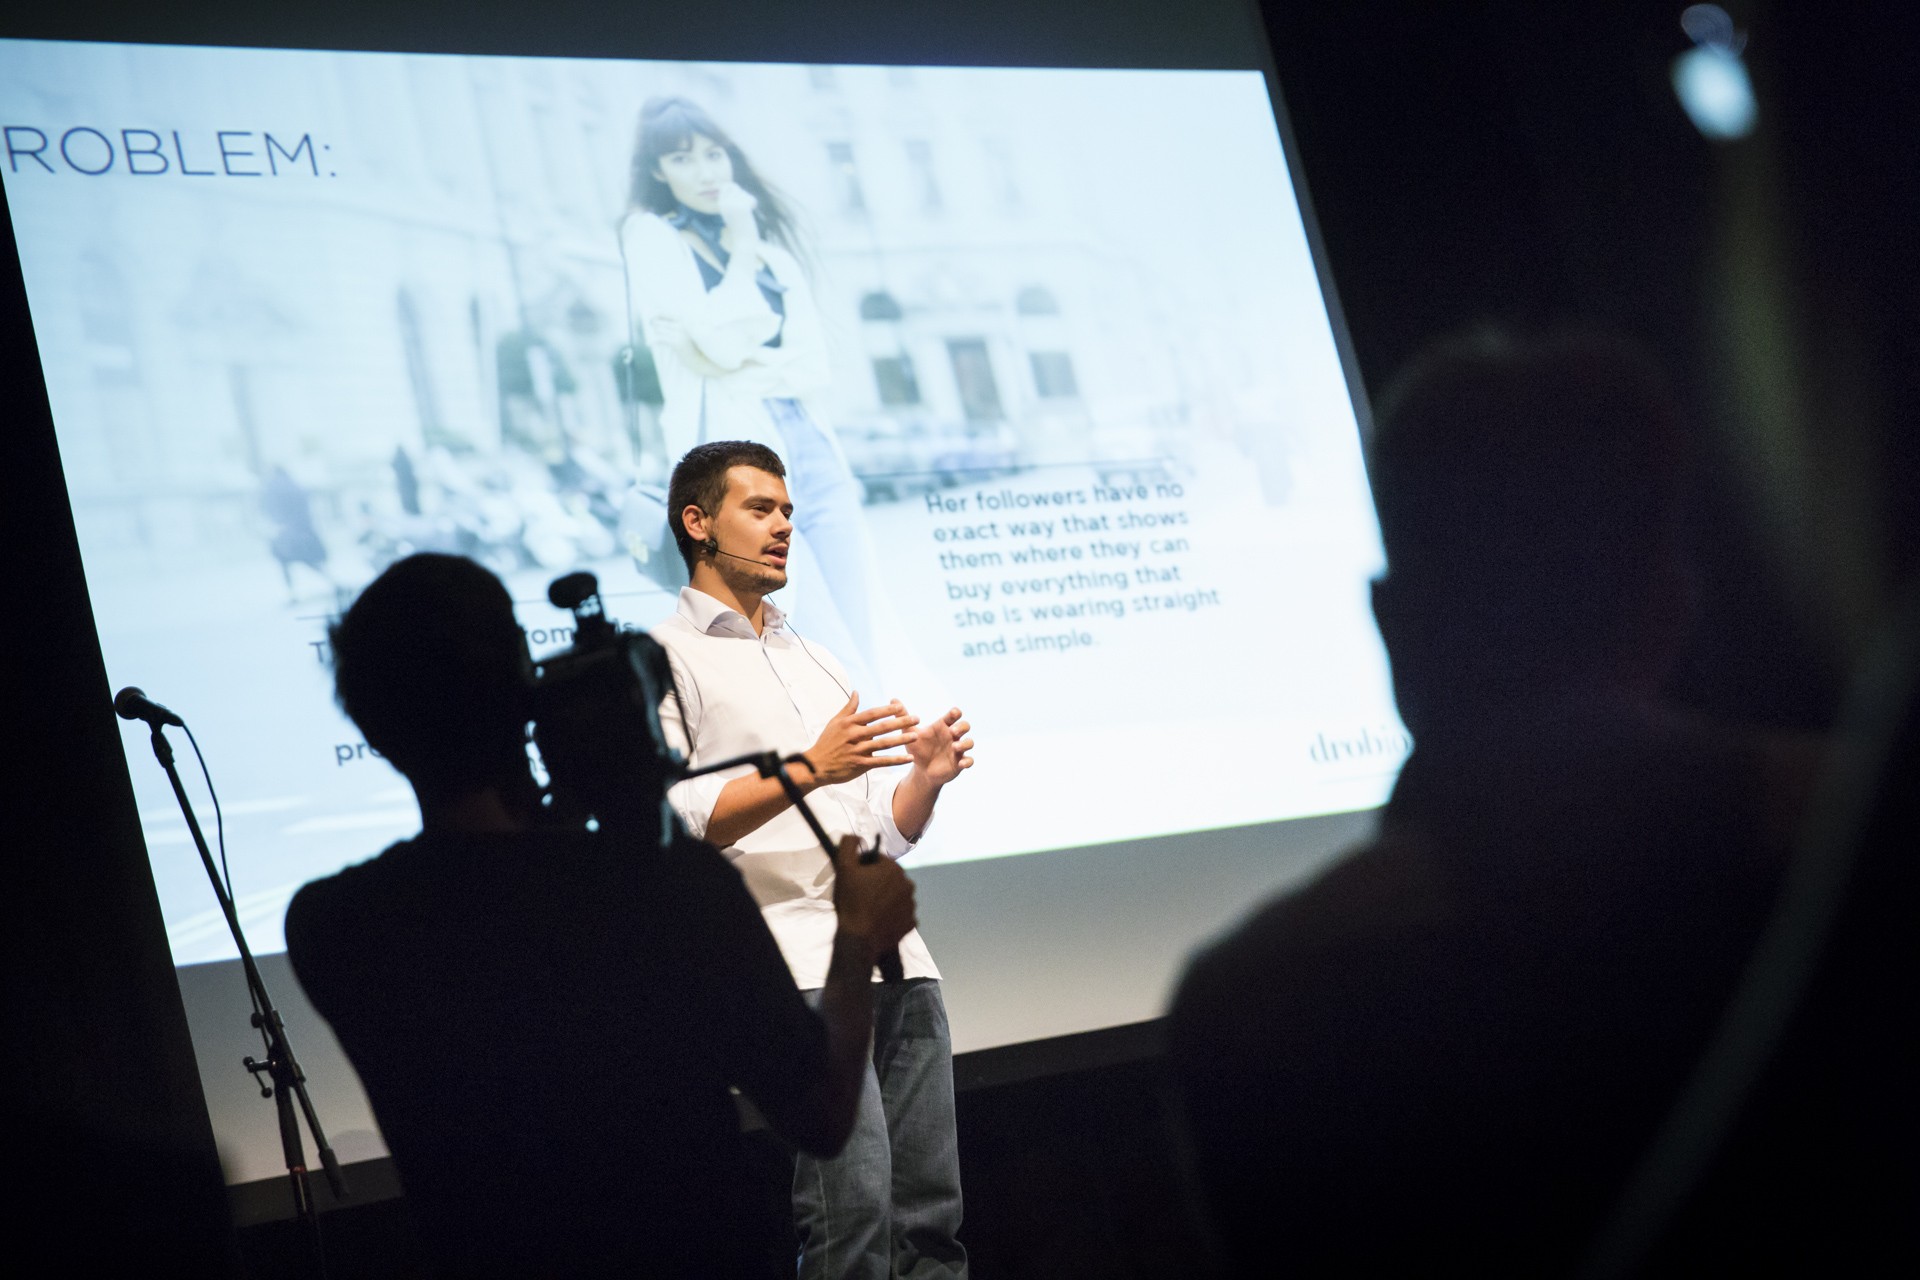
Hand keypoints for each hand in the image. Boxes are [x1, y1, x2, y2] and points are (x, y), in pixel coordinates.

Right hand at [716, 181, 759, 241]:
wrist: (743, 241)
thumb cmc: (738, 229)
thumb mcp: (730, 213)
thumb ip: (729, 201)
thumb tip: (731, 186)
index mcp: (720, 204)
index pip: (726, 186)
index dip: (735, 189)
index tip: (741, 197)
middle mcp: (725, 203)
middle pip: (735, 187)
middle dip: (742, 193)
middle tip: (747, 203)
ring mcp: (733, 205)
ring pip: (743, 193)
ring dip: (748, 199)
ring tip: (749, 209)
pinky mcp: (743, 207)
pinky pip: (750, 198)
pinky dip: (753, 203)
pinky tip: (752, 209)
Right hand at [798, 692, 916, 787]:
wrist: (816, 766)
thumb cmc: (827, 742)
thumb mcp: (835, 722)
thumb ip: (849, 708)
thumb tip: (857, 692)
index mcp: (849, 723)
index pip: (872, 714)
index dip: (887, 710)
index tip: (901, 706)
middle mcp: (855, 735)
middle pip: (882, 727)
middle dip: (901, 722)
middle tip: (917, 718)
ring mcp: (858, 750)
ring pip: (884, 744)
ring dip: (901, 740)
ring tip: (916, 736)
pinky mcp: (861, 765)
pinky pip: (882, 762)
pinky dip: (896, 760)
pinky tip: (908, 758)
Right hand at [832, 835, 916, 952]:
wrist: (859, 938)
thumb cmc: (851, 902)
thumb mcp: (843, 868)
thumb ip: (848, 844)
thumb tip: (857, 837)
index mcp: (894, 869)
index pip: (878, 862)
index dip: (864, 869)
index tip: (856, 881)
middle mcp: (908, 885)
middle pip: (889, 879)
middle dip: (877, 884)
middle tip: (862, 896)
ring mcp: (912, 905)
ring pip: (897, 896)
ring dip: (886, 899)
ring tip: (870, 910)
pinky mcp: (911, 923)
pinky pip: (902, 914)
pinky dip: (893, 916)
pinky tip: (880, 921)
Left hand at [906, 706, 973, 786]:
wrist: (922, 771)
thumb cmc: (918, 749)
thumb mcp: (910, 733)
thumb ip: (903, 717)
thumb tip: (893, 699)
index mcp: (943, 727)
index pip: (954, 715)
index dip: (956, 713)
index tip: (953, 713)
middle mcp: (953, 736)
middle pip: (965, 726)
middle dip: (962, 727)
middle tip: (953, 731)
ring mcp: (958, 750)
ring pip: (970, 742)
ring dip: (965, 743)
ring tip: (955, 747)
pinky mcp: (959, 763)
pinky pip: (970, 761)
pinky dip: (968, 762)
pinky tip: (961, 764)